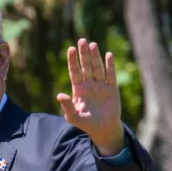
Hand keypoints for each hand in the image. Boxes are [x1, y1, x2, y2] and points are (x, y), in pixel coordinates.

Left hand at [56, 38, 123, 154]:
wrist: (103, 130)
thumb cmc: (86, 123)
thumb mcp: (73, 117)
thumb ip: (67, 106)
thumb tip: (59, 95)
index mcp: (78, 89)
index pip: (74, 71)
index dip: (73, 61)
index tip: (71, 49)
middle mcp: (89, 84)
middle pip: (86, 66)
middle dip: (84, 54)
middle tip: (82, 40)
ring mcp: (101, 85)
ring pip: (98, 68)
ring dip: (95, 56)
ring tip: (93, 45)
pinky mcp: (112, 89)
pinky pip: (110, 75)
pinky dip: (110, 65)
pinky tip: (108, 55)